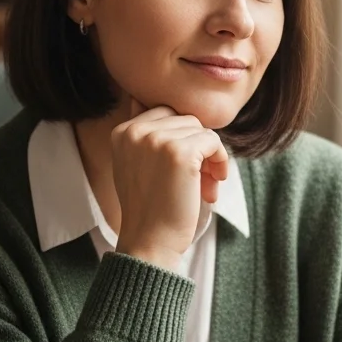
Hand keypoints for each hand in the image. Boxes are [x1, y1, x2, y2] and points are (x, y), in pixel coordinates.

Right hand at [111, 97, 228, 271]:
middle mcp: (135, 131)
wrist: (149, 242)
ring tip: (204, 187)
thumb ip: (143, 134)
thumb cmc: (149, 209)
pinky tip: (212, 185)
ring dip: (209, 158)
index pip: (165, 114)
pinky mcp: (180, 152)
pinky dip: (220, 162)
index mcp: (122, 132)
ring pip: (200, 130)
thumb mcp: (135, 165)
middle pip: (184, 119)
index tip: (184, 169)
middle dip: (197, 147)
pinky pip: (213, 141)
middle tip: (200, 179)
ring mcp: (157, 139)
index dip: (181, 139)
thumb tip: (143, 99)